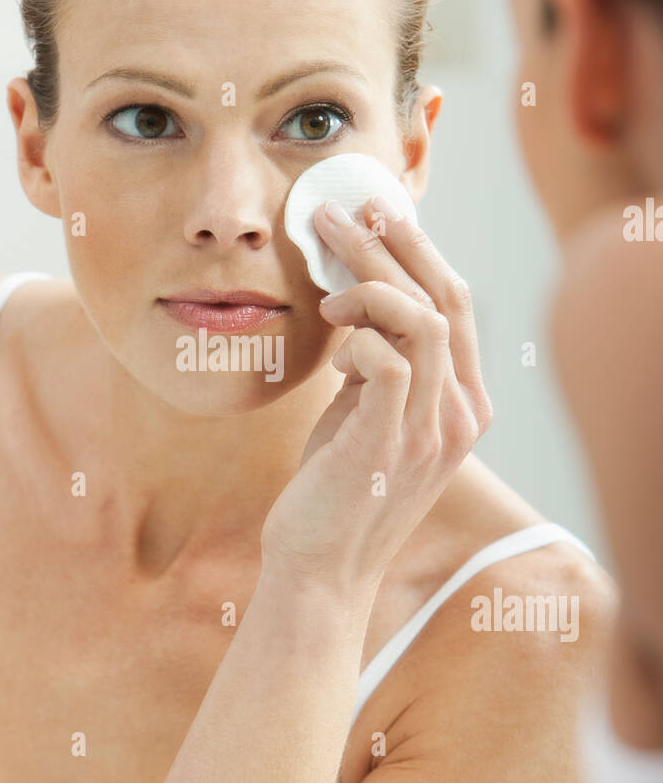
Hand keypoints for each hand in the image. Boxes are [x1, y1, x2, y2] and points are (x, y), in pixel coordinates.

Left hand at [260, 195, 492, 592]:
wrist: (320, 571)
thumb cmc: (336, 489)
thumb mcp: (368, 416)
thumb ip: (379, 366)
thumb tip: (358, 304)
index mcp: (463, 405)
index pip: (457, 304)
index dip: (420, 250)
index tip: (378, 212)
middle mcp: (461, 416)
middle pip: (445, 300)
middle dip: (393, 244)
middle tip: (342, 211)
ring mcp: (430, 433)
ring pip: (424, 322)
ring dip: (370, 284)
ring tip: (326, 285)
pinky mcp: (389, 446)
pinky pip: (390, 363)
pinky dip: (359, 338)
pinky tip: (331, 346)